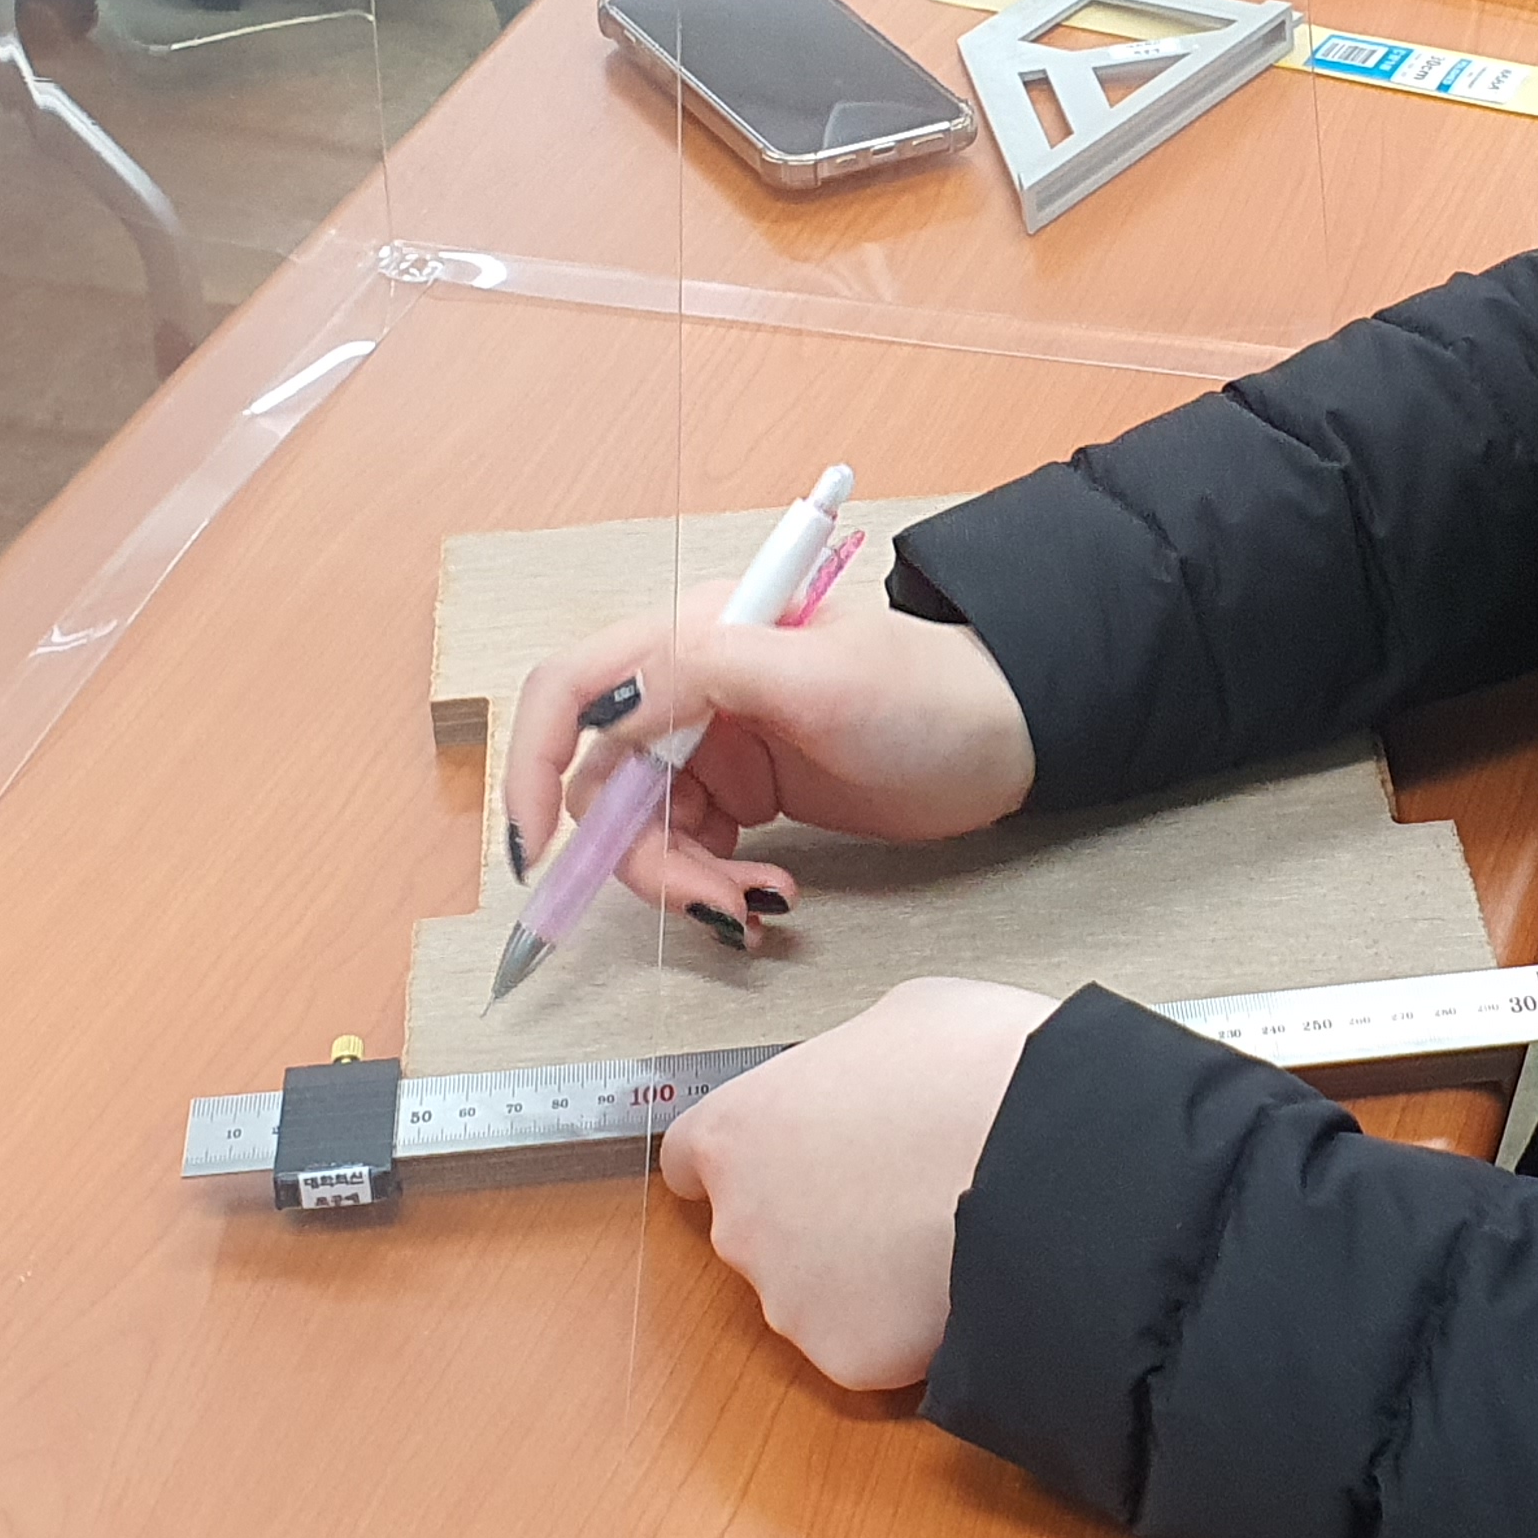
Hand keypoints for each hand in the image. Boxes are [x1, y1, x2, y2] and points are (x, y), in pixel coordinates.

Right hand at [504, 574, 1036, 943]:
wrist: (1004, 741)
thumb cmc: (928, 694)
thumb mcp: (820, 675)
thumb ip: (704, 673)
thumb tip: (603, 709)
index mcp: (696, 634)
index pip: (572, 689)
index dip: (533, 763)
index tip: (537, 849)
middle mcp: (689, 686)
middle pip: (602, 782)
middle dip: (640, 855)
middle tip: (711, 901)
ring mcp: (713, 741)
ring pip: (641, 829)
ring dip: (684, 881)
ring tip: (758, 903)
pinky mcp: (741, 790)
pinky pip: (686, 850)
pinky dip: (711, 886)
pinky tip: (769, 897)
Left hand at [663, 978, 1057, 1390]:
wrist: (1047, 1162)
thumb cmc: (978, 1070)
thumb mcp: (905, 1017)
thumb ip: (852, 1063)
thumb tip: (871, 1079)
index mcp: (741, 1129)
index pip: (695, 1157)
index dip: (750, 1154)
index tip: (788, 1155)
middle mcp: (744, 1223)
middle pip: (758, 1228)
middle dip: (816, 1214)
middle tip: (895, 1188)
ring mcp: (790, 1301)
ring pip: (815, 1293)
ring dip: (861, 1273)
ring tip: (940, 1231)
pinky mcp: (847, 1358)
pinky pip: (871, 1345)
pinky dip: (905, 1325)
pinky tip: (957, 1279)